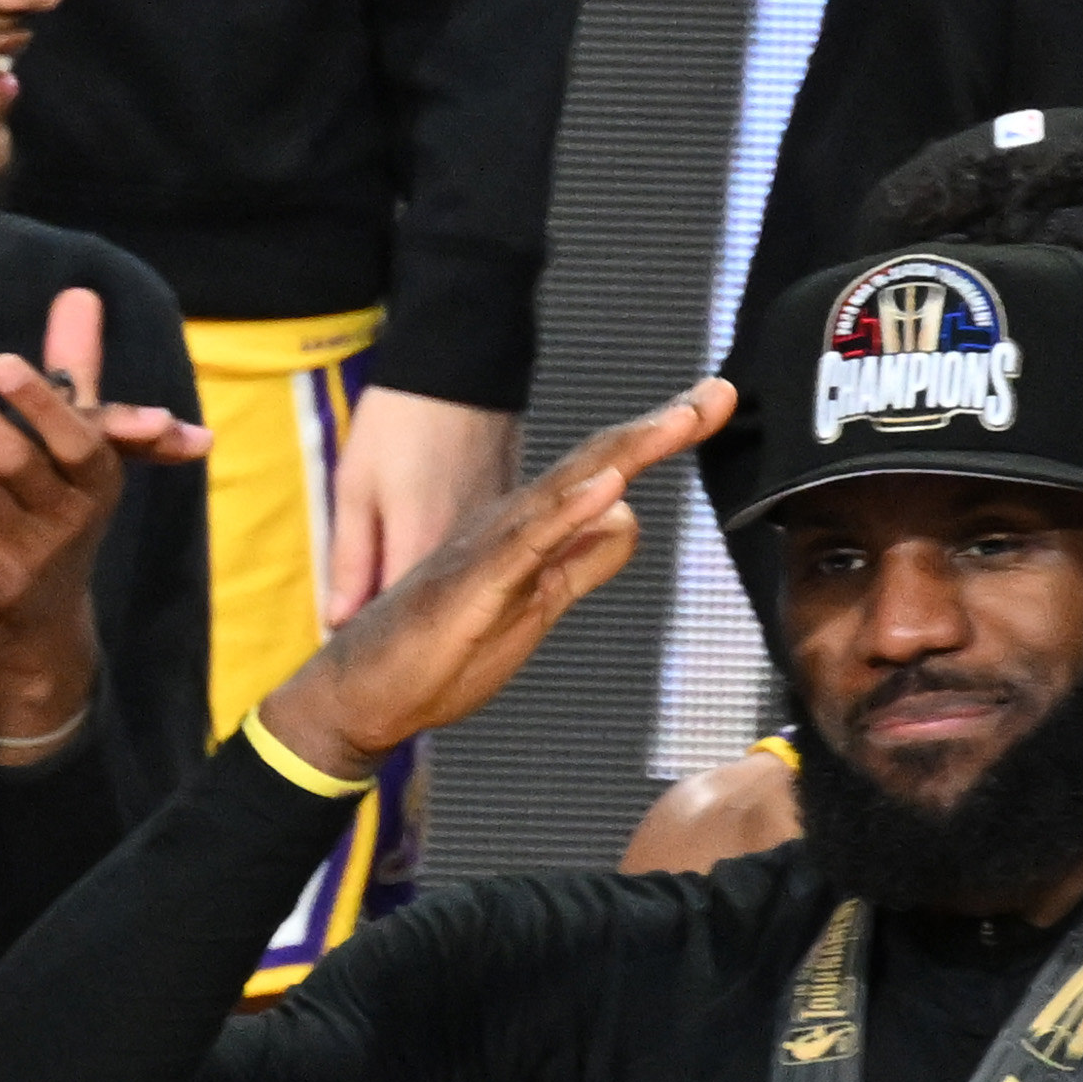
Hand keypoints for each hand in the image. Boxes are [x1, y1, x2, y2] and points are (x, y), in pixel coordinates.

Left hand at [0, 285, 211, 732]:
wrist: (44, 627)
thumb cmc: (56, 511)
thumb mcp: (77, 449)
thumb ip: (74, 374)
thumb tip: (81, 294)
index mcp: (98, 479)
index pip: (77, 438)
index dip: (39, 402)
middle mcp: (69, 518)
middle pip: (13, 460)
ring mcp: (28, 556)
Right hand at [253, 381, 726, 777]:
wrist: (363, 690)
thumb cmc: (439, 651)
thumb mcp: (538, 603)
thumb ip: (581, 560)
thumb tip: (628, 516)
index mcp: (532, 527)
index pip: (607, 470)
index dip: (659, 437)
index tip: (713, 404)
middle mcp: (514, 521)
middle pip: (598, 461)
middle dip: (661, 426)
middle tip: (719, 391)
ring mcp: (493, 546)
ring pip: (569, 487)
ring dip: (627, 451)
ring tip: (679, 420)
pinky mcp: (475, 581)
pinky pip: (529, 540)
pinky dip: (572, 509)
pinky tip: (611, 486)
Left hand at [324, 385, 523, 615]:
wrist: (459, 366)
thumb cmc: (401, 419)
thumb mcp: (354, 487)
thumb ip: (349, 560)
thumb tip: (337, 616)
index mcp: (421, 549)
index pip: (391, 619)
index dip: (363, 627)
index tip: (343, 628)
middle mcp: (466, 552)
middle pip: (426, 604)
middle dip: (393, 607)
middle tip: (361, 601)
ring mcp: (490, 532)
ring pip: (451, 578)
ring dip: (425, 580)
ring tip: (399, 558)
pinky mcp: (504, 512)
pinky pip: (473, 550)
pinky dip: (451, 552)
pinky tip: (433, 530)